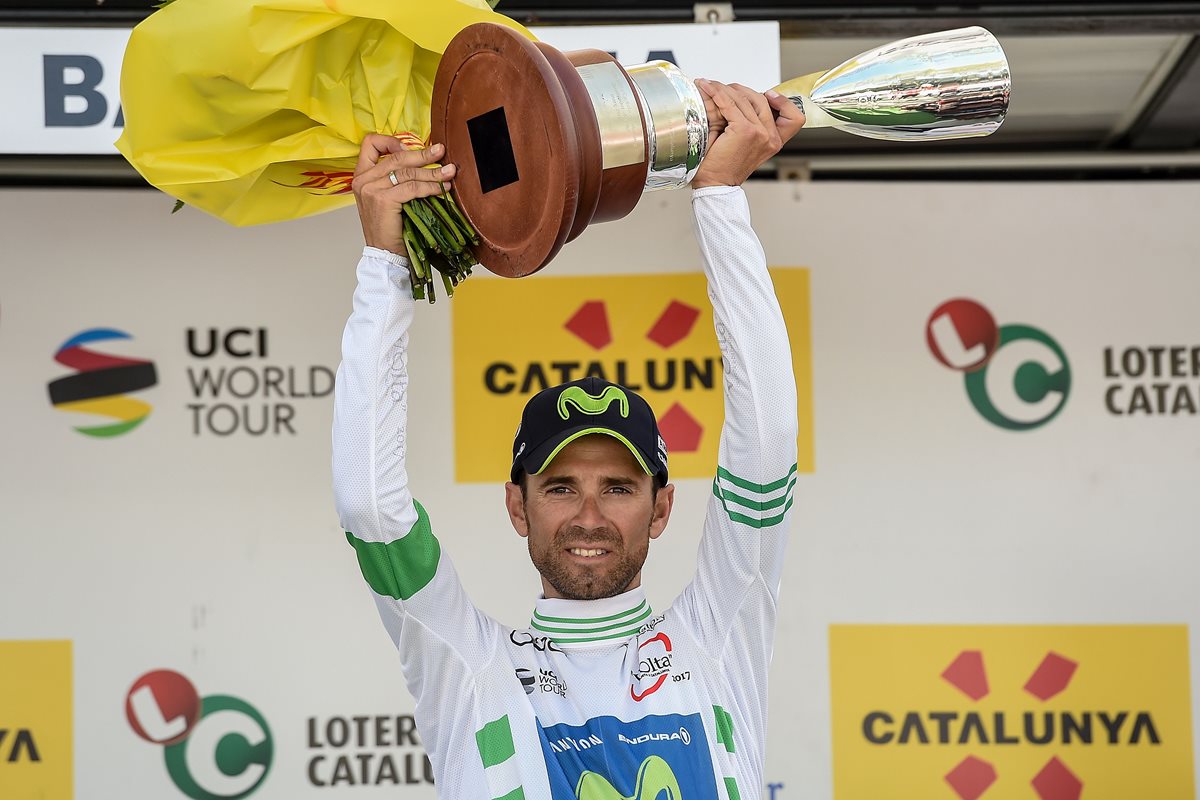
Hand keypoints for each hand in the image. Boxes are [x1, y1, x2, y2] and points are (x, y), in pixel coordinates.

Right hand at [351, 134, 456, 253]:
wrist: (384, 254)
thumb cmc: (390, 227)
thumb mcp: (388, 197)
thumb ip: (395, 178)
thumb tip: (424, 161)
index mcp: (361, 175)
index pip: (370, 143)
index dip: (392, 141)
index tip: (412, 148)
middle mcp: (362, 179)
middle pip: (396, 157)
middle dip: (423, 154)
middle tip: (441, 151)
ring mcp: (371, 189)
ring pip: (407, 172)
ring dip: (432, 172)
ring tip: (449, 172)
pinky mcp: (382, 200)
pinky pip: (412, 188)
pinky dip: (430, 187)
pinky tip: (442, 188)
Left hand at [691, 81, 805, 188]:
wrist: (715, 185)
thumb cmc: (725, 167)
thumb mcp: (748, 147)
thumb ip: (755, 127)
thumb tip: (746, 102)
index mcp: (775, 142)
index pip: (794, 117)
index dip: (784, 102)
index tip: (768, 95)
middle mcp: (771, 137)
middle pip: (762, 99)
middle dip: (741, 90)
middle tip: (724, 89)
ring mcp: (760, 133)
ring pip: (745, 99)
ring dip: (725, 89)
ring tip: (710, 86)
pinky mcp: (744, 130)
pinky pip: (729, 104)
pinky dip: (716, 93)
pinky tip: (706, 88)